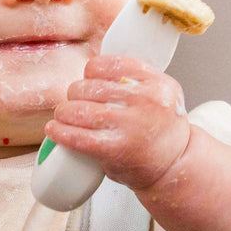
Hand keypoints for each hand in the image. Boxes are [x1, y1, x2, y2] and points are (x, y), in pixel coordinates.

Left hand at [45, 55, 189, 191]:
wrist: (175, 166)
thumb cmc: (161, 131)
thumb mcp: (161, 95)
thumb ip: (135, 81)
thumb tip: (93, 73)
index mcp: (157, 83)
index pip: (109, 64)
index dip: (91, 71)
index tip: (89, 79)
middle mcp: (146, 101)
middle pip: (89, 86)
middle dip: (75, 94)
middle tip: (76, 103)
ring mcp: (131, 126)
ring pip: (79, 109)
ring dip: (64, 112)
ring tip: (63, 116)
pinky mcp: (115, 150)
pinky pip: (77, 136)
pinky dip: (60, 132)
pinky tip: (54, 130)